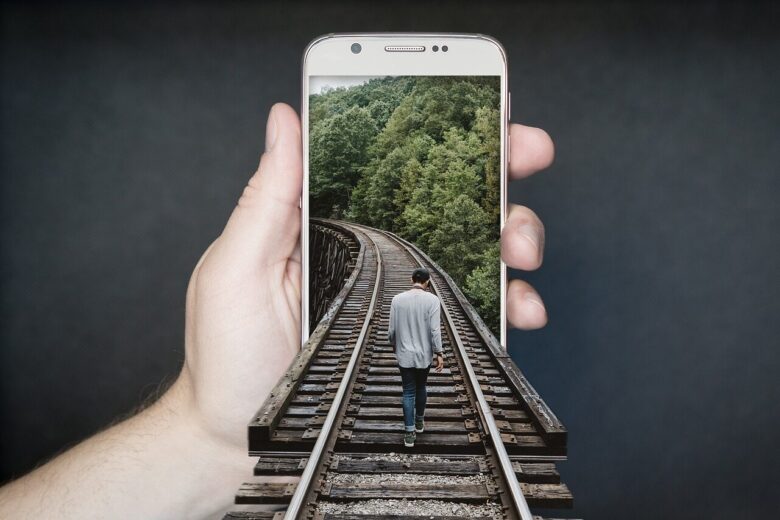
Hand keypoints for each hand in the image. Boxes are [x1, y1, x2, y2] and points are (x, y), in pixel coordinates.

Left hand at [175, 106, 553, 450]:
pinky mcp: (423, 341)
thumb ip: (267, 197)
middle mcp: (375, 254)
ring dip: (514, 235)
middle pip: (448, 201)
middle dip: (498, 169)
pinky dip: (511, 305)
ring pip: (476, 251)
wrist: (243, 441)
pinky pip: (478, 315)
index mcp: (333, 224)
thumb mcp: (235, 268)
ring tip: (519, 245)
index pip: (392, 165)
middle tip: (527, 153)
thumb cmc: (229, 359)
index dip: (438, 132)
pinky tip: (521, 307)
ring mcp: (403, 298)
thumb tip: (284, 118)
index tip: (483, 103)